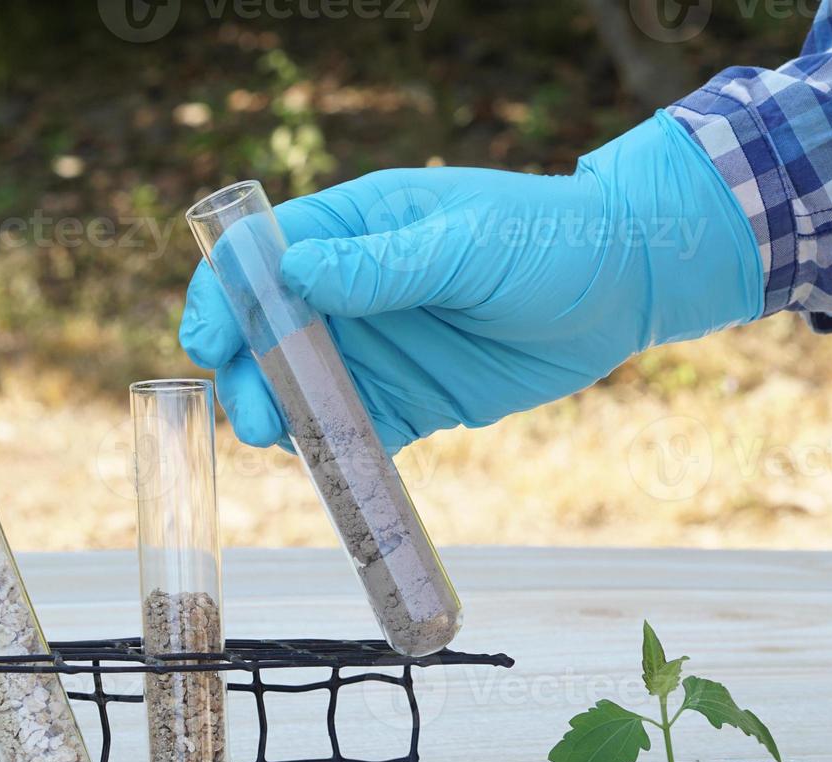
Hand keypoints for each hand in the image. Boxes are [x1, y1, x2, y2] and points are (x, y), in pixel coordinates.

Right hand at [179, 110, 761, 452]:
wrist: (624, 288)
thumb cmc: (546, 241)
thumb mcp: (465, 244)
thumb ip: (382, 266)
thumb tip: (292, 276)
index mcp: (356, 226)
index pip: (262, 256)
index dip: (224, 295)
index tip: (207, 338)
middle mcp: (352, 289)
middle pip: (267, 331)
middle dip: (247, 370)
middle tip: (252, 412)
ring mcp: (378, 348)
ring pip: (302, 387)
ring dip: (281, 413)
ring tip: (278, 438)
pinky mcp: (409, 400)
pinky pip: (355, 430)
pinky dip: (335, 450)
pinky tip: (328, 466)